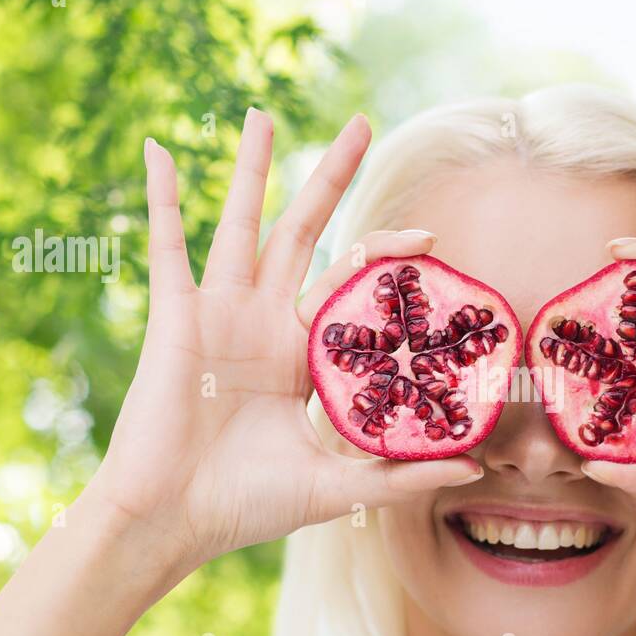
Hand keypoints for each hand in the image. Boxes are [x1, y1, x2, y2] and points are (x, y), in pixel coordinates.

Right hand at [85, 109, 480, 567]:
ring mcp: (220, 314)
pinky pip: (168, 247)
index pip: (353, 286)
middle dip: (332, 178)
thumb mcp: (338, 485)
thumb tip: (475, 471)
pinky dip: (162, 201)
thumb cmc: (247, 506)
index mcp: (302, 355)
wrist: (174, 521)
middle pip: (305, 232)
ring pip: (242, 224)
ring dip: (252, 168)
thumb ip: (401, 472)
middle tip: (364, 122)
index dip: (389, 257)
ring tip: (263, 113)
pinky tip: (159, 151)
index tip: (433, 238)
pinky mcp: (177, 317)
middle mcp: (264, 323)